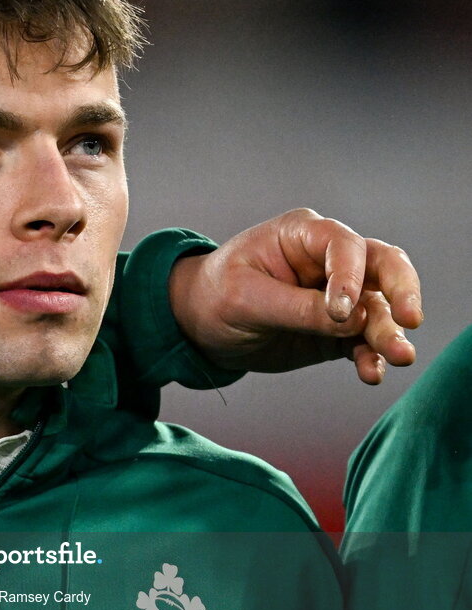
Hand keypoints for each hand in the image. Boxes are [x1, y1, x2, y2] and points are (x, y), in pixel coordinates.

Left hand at [169, 208, 422, 383]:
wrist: (199, 326)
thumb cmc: (215, 296)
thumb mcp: (246, 300)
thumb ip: (297, 308)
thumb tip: (352, 319)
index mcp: (302, 236)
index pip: (345, 246)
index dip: (351, 276)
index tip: (342, 311)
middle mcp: (328, 260)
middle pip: (382, 266)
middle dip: (401, 291)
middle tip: (410, 320)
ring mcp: (337, 295)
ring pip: (379, 309)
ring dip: (390, 333)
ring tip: (398, 358)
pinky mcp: (336, 330)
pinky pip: (363, 341)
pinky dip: (370, 356)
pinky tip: (371, 374)